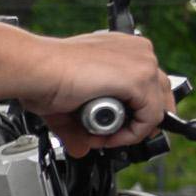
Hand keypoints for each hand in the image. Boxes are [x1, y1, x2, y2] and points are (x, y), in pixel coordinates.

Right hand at [24, 29, 177, 138]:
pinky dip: (131, 135)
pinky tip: (109, 137)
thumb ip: (80, 125)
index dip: (136, 112)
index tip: (116, 128)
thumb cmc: (43, 74)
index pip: (149, 82)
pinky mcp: (140, 79)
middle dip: (141, 122)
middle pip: (161, 95)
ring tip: (104, 138)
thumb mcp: (70, 101)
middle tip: (117, 137)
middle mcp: (137, 50)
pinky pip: (150, 119)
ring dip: (131, 131)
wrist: (35, 69)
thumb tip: (82, 147)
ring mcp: (142, 63)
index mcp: (122, 48)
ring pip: (156, 109)